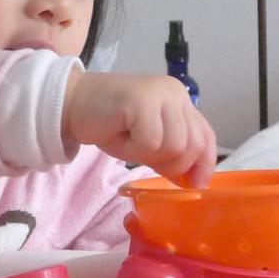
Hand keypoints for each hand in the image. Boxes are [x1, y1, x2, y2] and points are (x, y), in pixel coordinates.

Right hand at [64, 70, 216, 186]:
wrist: (72, 105)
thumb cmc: (109, 125)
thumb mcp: (148, 141)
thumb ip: (172, 153)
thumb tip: (195, 181)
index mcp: (180, 100)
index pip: (206, 136)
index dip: (205, 164)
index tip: (195, 184)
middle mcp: (175, 93)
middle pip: (193, 145)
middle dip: (172, 164)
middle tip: (143, 156)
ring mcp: (160, 94)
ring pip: (174, 146)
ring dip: (147, 155)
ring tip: (128, 141)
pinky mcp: (142, 101)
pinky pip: (150, 142)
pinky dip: (133, 149)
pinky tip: (119, 135)